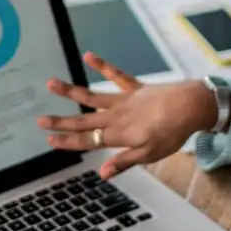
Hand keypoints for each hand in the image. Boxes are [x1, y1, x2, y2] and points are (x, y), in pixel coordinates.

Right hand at [37, 54, 217, 178]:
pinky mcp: (134, 87)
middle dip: (60, 121)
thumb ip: (123, 162)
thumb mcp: (149, 155)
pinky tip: (88, 55)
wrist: (191, 107)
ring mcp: (124, 100)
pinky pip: (115, 74)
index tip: (49, 140)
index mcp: (118, 135)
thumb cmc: (172, 134)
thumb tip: (102, 174)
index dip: (67, 141)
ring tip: (51, 84)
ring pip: (91, 96)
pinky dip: (102, 64)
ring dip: (70, 91)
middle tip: (39, 119)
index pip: (87, 141)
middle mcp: (115, 116)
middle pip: (83, 120)